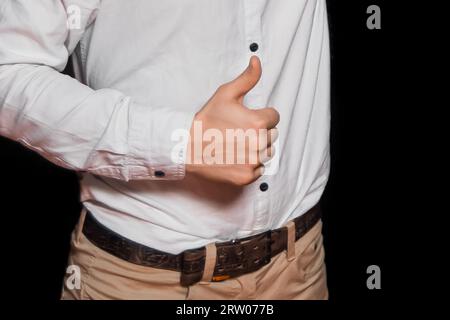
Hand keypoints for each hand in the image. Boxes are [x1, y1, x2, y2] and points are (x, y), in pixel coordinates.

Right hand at [186, 56, 279, 185]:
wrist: (187, 147)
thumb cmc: (206, 120)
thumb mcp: (225, 94)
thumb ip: (247, 78)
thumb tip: (257, 60)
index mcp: (258, 123)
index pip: (274, 117)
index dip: (261, 115)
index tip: (245, 118)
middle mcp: (259, 144)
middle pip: (272, 135)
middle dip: (260, 132)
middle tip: (238, 131)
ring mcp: (253, 162)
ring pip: (267, 153)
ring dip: (257, 149)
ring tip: (236, 144)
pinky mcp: (246, 177)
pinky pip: (259, 170)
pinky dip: (250, 164)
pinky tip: (234, 157)